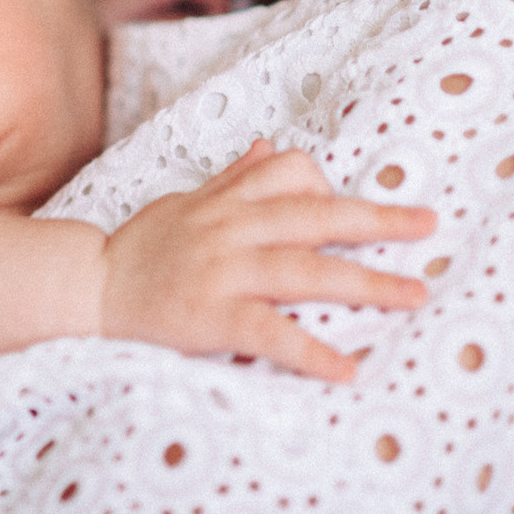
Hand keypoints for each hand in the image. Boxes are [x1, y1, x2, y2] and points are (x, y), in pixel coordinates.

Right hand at [97, 139, 432, 381]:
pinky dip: (311, 351)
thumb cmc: (141, 249)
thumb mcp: (185, 202)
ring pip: (304, 270)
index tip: (365, 209)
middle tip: (427, 225)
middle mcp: (230, 229)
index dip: (331, 189)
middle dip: (376, 220)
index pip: (292, 175)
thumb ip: (232, 180)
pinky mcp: (210, 317)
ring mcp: (221, 271)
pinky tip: (347, 369)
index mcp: (227, 201)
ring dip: (365, 282)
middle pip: (315, 217)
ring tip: (413, 296)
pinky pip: (270, 332)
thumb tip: (269, 145)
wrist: (85, 290)